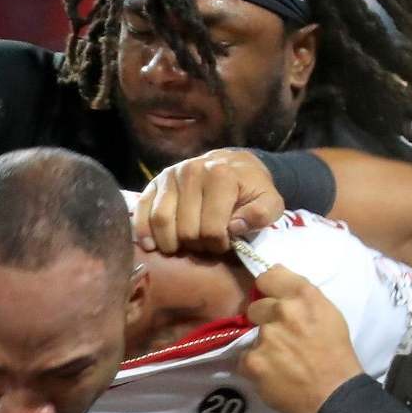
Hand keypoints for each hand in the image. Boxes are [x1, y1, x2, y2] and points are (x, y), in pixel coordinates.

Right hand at [134, 148, 285, 257]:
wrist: (233, 165)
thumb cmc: (250, 189)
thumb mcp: (269, 201)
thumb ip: (261, 214)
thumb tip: (234, 227)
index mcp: (221, 175)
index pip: (211, 228)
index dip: (218, 245)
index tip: (224, 243)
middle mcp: (192, 171)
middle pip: (186, 228)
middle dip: (196, 245)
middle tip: (205, 245)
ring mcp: (171, 175)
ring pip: (162, 221)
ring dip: (171, 244)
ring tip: (183, 247)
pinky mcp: (155, 182)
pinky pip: (142, 210)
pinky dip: (144, 231)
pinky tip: (151, 246)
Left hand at [240, 265, 364, 412]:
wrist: (335, 393)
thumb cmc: (335, 353)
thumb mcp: (327, 313)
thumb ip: (300, 295)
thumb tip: (273, 274)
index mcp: (304, 295)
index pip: (269, 277)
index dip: (267, 290)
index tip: (271, 300)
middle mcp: (283, 310)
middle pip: (255, 307)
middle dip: (264, 320)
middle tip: (281, 338)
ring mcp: (266, 336)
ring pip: (251, 335)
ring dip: (261, 345)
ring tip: (281, 360)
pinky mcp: (253, 361)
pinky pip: (244, 360)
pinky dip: (255, 367)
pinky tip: (273, 374)